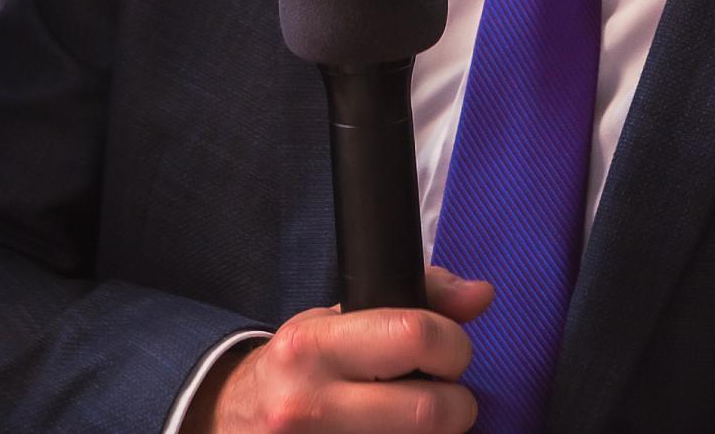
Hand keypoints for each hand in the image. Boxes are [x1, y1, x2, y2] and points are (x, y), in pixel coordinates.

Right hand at [187, 266, 493, 432]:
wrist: (232, 418)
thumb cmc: (301, 364)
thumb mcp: (340, 319)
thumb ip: (417, 297)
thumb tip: (482, 295)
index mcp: (313, 346)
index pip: (414, 336)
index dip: (453, 345)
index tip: (448, 352)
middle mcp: (308, 405)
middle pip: (430, 411)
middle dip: (456, 403)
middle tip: (443, 395)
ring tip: (411, 418)